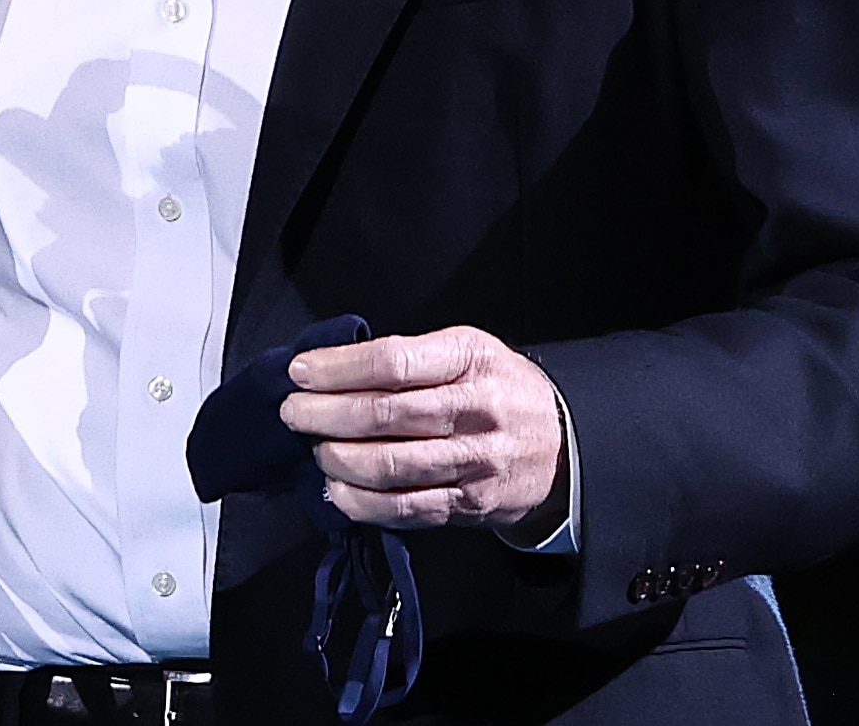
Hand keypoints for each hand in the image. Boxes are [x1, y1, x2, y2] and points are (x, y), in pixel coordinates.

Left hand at [280, 325, 565, 534]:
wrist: (566, 445)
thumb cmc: (498, 388)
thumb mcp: (467, 351)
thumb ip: (410, 357)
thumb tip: (330, 369)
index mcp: (471, 359)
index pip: (393, 362)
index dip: (337, 369)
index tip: (299, 372)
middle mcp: (477, 410)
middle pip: (384, 415)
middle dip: (324, 414)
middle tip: (292, 412)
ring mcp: (476, 463)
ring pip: (390, 466)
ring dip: (337, 458)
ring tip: (314, 447)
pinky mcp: (471, 505)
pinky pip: (405, 508)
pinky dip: (361, 501)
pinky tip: (337, 488)